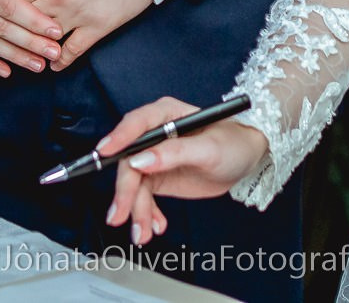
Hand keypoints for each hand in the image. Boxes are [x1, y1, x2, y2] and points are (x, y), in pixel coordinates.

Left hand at [12, 0, 152, 70]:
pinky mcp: (97, 27)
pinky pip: (72, 51)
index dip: (2, 8)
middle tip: (7, 41)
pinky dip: (60, 61)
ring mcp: (76, 15)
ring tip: (29, 55)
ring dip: (35, 49)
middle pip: (24, 22)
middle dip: (14, 31)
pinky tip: (54, 64)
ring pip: (45, 40)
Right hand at [100, 97, 268, 246]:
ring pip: (133, 184)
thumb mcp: (209, 149)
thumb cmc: (233, 144)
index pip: (136, 124)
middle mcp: (155, 134)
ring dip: (135, 210)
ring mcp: (154, 157)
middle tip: (120, 215)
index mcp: (166, 114)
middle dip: (124, 191)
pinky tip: (156, 226)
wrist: (246, 160)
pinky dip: (145, 213)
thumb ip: (175, 153)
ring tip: (143, 233)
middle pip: (129, 161)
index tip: (103, 155)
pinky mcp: (157, 177)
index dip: (118, 139)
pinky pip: (142, 196)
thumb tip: (141, 161)